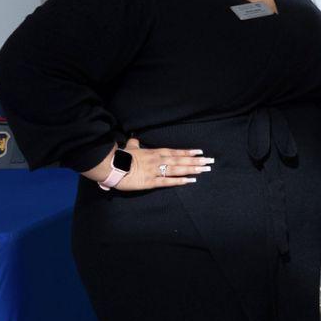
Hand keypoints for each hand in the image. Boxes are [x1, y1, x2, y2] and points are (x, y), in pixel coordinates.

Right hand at [88, 137, 212, 190]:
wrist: (110, 166)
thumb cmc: (120, 157)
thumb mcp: (130, 148)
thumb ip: (135, 144)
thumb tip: (134, 138)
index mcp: (154, 153)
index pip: (175, 152)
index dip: (188, 152)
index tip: (200, 152)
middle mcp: (158, 160)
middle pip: (180, 161)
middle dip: (196, 161)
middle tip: (210, 162)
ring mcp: (155, 171)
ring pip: (177, 170)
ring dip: (192, 169)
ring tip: (205, 170)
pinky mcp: (150, 182)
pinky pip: (167, 182)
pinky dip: (179, 181)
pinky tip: (190, 181)